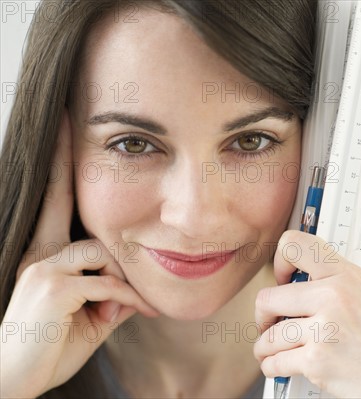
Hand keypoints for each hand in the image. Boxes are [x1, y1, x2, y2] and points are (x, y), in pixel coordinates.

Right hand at [0, 109, 158, 397]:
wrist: (15, 384)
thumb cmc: (51, 347)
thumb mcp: (91, 316)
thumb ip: (113, 293)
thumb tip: (139, 284)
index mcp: (47, 255)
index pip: (56, 202)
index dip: (59, 166)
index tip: (63, 127)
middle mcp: (40, 252)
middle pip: (69, 206)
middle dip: (70, 168)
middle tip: (75, 132)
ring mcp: (43, 266)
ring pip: (102, 251)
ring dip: (123, 281)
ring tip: (131, 307)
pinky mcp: (52, 286)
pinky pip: (106, 280)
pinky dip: (125, 297)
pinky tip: (127, 312)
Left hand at [254, 230, 360, 397]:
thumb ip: (335, 285)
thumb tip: (297, 285)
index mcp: (346, 275)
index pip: (295, 243)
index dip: (279, 261)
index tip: (280, 278)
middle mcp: (334, 296)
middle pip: (268, 297)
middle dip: (263, 316)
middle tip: (269, 323)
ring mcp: (325, 328)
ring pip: (268, 335)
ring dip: (265, 347)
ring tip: (273, 350)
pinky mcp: (318, 360)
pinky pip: (275, 363)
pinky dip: (273, 368)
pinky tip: (280, 366)